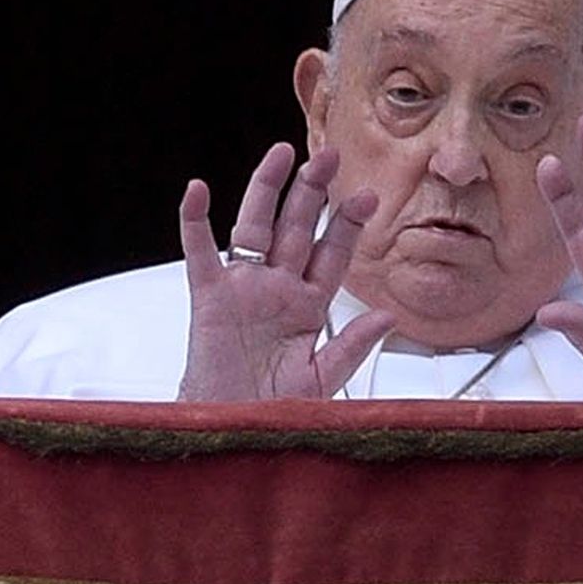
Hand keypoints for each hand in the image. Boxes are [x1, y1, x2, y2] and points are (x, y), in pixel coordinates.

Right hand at [176, 143, 394, 400]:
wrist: (229, 431)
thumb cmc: (272, 410)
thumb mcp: (321, 380)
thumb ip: (351, 347)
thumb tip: (387, 315)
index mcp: (308, 306)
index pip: (332, 255)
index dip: (348, 225)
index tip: (368, 196)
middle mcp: (276, 289)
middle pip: (297, 228)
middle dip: (313, 191)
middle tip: (330, 155)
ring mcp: (242, 288)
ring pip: (254, 227)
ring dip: (267, 190)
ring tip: (282, 153)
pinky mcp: (207, 297)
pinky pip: (199, 252)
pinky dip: (195, 221)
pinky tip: (197, 189)